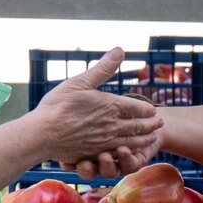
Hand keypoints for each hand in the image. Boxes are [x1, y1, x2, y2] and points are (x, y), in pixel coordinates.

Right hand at [31, 48, 161, 179]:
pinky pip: (118, 153)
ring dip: (144, 139)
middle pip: (138, 126)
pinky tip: (131, 152)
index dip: (147, 109)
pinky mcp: (95, 153)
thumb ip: (103, 68)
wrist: (42, 134)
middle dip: (151, 125)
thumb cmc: (58, 105)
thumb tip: (120, 50)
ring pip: (131, 141)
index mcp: (111, 105)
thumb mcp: (80, 81)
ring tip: (152, 138)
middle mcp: (112, 125)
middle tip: (160, 124)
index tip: (154, 110)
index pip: (136, 108)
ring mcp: (105, 141)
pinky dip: (130, 152)